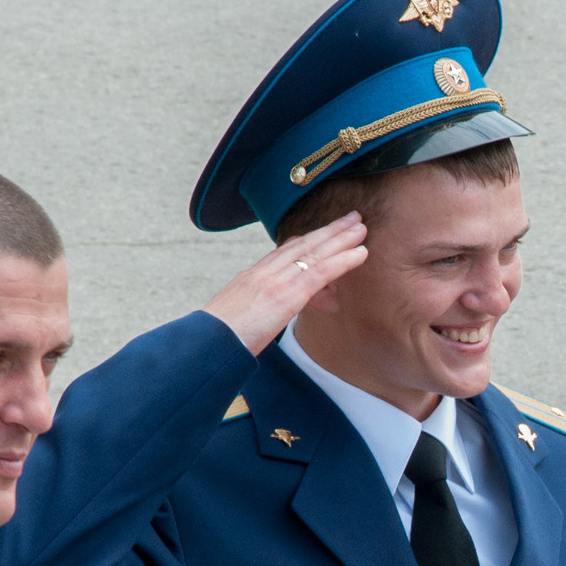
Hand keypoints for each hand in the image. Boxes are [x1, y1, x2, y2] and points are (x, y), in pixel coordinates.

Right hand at [203, 214, 368, 353]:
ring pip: (314, 253)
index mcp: (249, 279)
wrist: (203, 346)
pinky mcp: (287, 294)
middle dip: (327, 231)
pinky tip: (361, 253)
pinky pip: (321, 272)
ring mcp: (275, 281)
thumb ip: (250, 318)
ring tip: (361, 227)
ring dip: (341, 238)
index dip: (305, 242)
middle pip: (301, 245)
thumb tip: (253, 327)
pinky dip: (343, 261)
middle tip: (350, 219)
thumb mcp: (232, 323)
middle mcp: (263, 273)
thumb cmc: (215, 342)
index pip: (282, 254)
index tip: (321, 234)